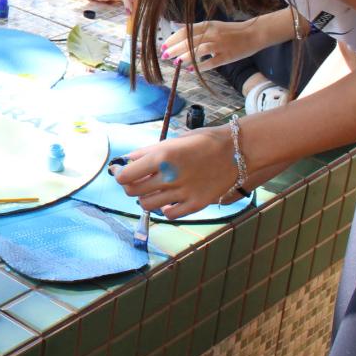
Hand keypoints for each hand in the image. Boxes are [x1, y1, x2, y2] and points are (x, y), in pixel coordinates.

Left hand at [113, 126, 235, 217]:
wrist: (237, 150)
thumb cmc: (202, 141)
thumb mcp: (172, 141)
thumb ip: (147, 152)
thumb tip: (126, 160)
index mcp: (161, 157)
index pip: (125, 176)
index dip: (119, 175)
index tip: (120, 173)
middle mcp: (169, 176)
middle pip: (133, 192)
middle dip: (130, 187)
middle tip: (136, 181)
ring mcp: (183, 193)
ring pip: (147, 205)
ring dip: (145, 198)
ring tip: (153, 190)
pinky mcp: (196, 204)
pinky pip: (169, 215)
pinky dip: (165, 209)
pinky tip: (168, 200)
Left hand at [162, 18, 273, 70]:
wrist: (254, 33)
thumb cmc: (231, 30)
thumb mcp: (212, 24)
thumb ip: (194, 27)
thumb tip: (175, 26)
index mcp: (207, 25)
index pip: (185, 31)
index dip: (172, 39)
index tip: (163, 46)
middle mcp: (213, 34)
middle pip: (189, 41)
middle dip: (174, 49)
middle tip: (164, 56)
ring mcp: (220, 45)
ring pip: (199, 51)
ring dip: (185, 57)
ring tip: (176, 62)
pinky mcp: (228, 56)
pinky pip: (211, 62)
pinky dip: (200, 67)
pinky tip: (190, 70)